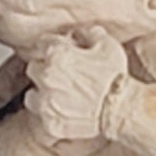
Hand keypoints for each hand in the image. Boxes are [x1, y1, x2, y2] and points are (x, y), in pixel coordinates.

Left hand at [24, 27, 129, 141]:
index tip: (59, 55)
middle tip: (62, 77)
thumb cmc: (116, 79)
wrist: (123, 111)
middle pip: (34, 68)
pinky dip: (51, 117)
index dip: (52, 49)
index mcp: (57, 54)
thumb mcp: (108, 46)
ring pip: (31, 95)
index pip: (42, 44)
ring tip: (58, 97)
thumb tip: (82, 32)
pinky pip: (42, 119)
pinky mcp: (51, 123)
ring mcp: (47, 102)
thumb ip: (90, 33)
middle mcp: (47, 76)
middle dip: (45, 71)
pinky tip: (65, 114)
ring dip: (41, 95)